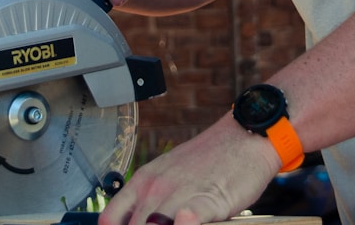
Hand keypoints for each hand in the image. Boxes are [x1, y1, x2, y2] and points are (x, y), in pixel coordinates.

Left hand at [99, 115, 280, 224]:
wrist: (244, 137)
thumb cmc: (211, 161)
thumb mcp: (171, 176)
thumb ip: (153, 201)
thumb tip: (144, 220)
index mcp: (143, 180)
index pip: (110, 218)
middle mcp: (155, 188)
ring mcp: (178, 194)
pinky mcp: (206, 201)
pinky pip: (185, 220)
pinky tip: (184, 222)